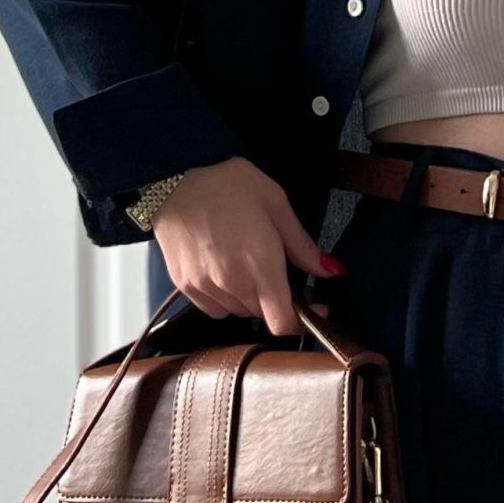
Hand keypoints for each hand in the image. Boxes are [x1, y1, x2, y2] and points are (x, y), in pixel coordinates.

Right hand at [151, 155, 339, 335]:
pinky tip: (225, 271)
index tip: (311, 308)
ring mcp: (206, 287)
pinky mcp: (185, 286)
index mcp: (261, 264)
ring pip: (239, 312)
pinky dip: (226, 299)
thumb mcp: (275, 203)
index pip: (282, 323)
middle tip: (274, 269)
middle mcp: (233, 283)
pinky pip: (215, 309)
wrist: (173, 180)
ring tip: (246, 263)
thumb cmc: (227, 185)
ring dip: (250, 299)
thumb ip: (302, 245)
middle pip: (263, 316)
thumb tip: (330, 271)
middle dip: (276, 300)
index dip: (301, 322)